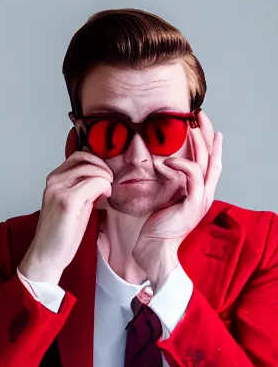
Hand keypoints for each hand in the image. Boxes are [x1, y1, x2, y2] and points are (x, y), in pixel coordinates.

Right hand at [19, 145, 112, 283]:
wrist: (46, 256)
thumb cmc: (59, 235)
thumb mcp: (72, 205)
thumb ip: (82, 187)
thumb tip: (101, 177)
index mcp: (53, 180)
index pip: (78, 156)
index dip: (97, 163)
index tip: (105, 176)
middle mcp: (53, 181)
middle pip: (85, 158)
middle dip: (104, 167)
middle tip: (110, 182)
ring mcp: (59, 190)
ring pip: (91, 169)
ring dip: (105, 177)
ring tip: (107, 191)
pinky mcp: (67, 202)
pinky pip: (94, 183)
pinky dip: (104, 187)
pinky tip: (105, 197)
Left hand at [133, 111, 222, 287]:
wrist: (155, 250)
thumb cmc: (155, 227)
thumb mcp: (164, 200)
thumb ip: (169, 185)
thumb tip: (162, 166)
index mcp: (199, 194)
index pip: (208, 163)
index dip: (209, 144)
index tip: (203, 126)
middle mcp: (204, 195)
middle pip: (212, 159)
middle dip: (207, 135)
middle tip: (200, 116)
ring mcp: (200, 200)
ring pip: (204, 164)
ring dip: (197, 144)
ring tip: (188, 129)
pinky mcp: (192, 205)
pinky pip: (191, 177)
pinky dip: (181, 165)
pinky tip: (167, 161)